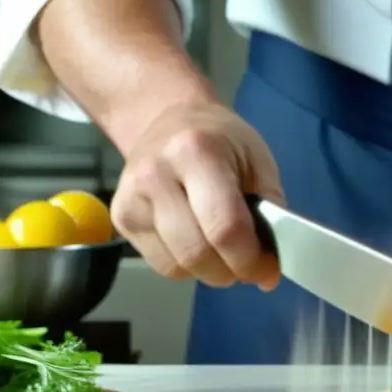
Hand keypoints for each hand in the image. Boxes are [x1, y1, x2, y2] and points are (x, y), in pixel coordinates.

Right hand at [111, 102, 283, 289]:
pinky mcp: (120, 217)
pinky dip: (187, 267)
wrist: (169, 119)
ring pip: (177, 266)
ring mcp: (131, 198)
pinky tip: (198, 244)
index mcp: (196, 152)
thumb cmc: (222, 141)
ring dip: (210, 271)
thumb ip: (271, 210)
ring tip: (225, 252)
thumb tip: (271, 268)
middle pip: (196, 252)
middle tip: (249, 265)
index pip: (224, 227)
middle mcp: (155, 174)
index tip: (268, 269)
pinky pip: (161, 264)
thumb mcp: (259, 161)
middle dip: (231, 270)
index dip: (251, 259)